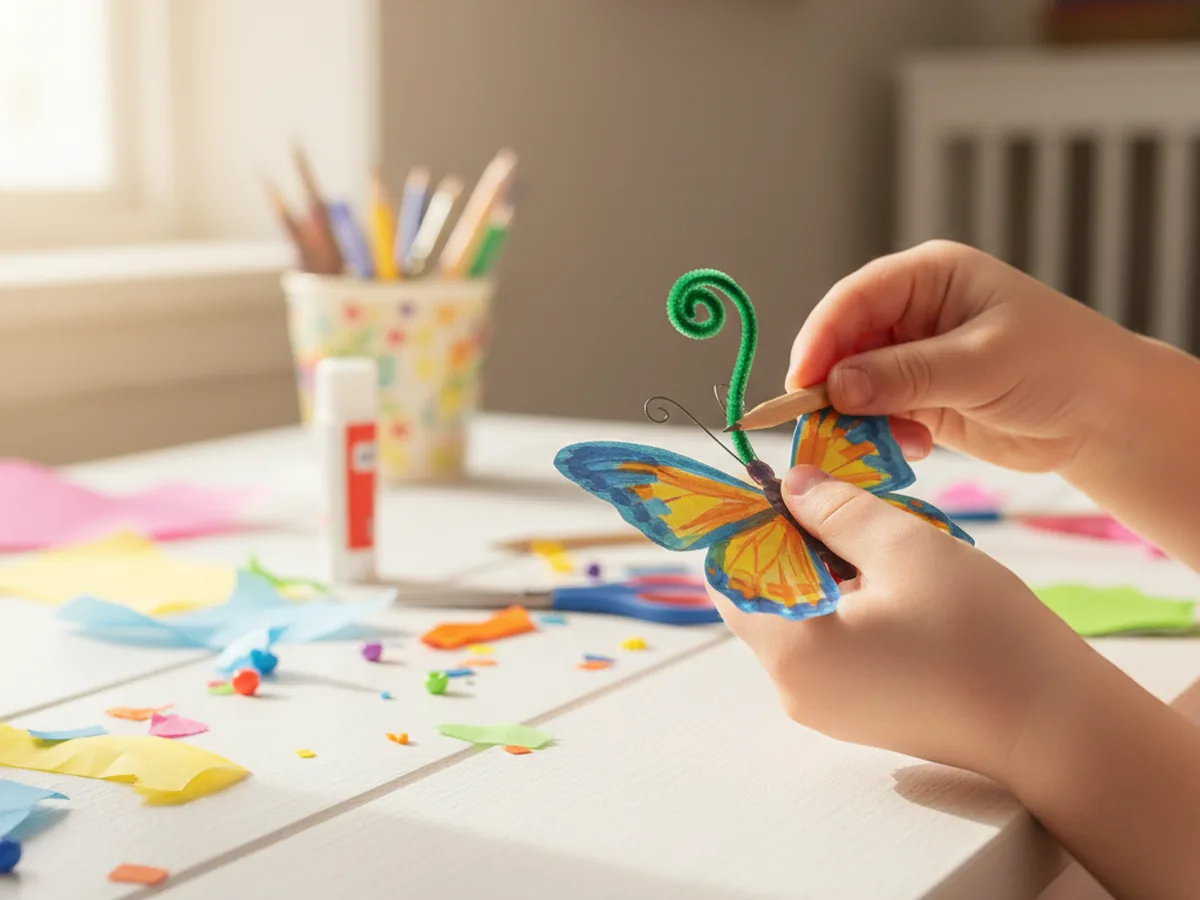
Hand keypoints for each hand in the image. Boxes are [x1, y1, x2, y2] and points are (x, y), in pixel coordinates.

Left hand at [710, 464, 1092, 781]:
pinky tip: (899, 585)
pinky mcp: (859, 712)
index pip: (730, 575)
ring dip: (827, 571)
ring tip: (885, 545)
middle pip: (763, 596)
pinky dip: (848, 605)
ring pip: (799, 617)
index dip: (753, 524)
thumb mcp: (904, 546)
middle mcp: (793, 688)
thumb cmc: (982, 634)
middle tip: (848, 509)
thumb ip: (835, 509)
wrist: (1054, 727)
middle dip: (795, 543)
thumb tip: (789, 485)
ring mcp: (825, 707)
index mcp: (791, 650)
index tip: (792, 489)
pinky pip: (829, 645)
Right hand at [787, 240, 1147, 474]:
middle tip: (823, 423)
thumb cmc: (1060, 365)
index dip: (820, 338)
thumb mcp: (981, 364)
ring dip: (857, 416)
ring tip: (885, 439)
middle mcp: (913, 313)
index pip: (853, 299)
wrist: (1106, 416)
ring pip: (853, 384)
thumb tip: (835, 386)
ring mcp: (913, 357)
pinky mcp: (918, 398)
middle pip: (844, 343)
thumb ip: (905, 374)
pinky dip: (879, 434)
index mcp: (929, 277)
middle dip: (833, 384)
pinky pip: (875, 415)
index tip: (800, 381)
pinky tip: (913, 446)